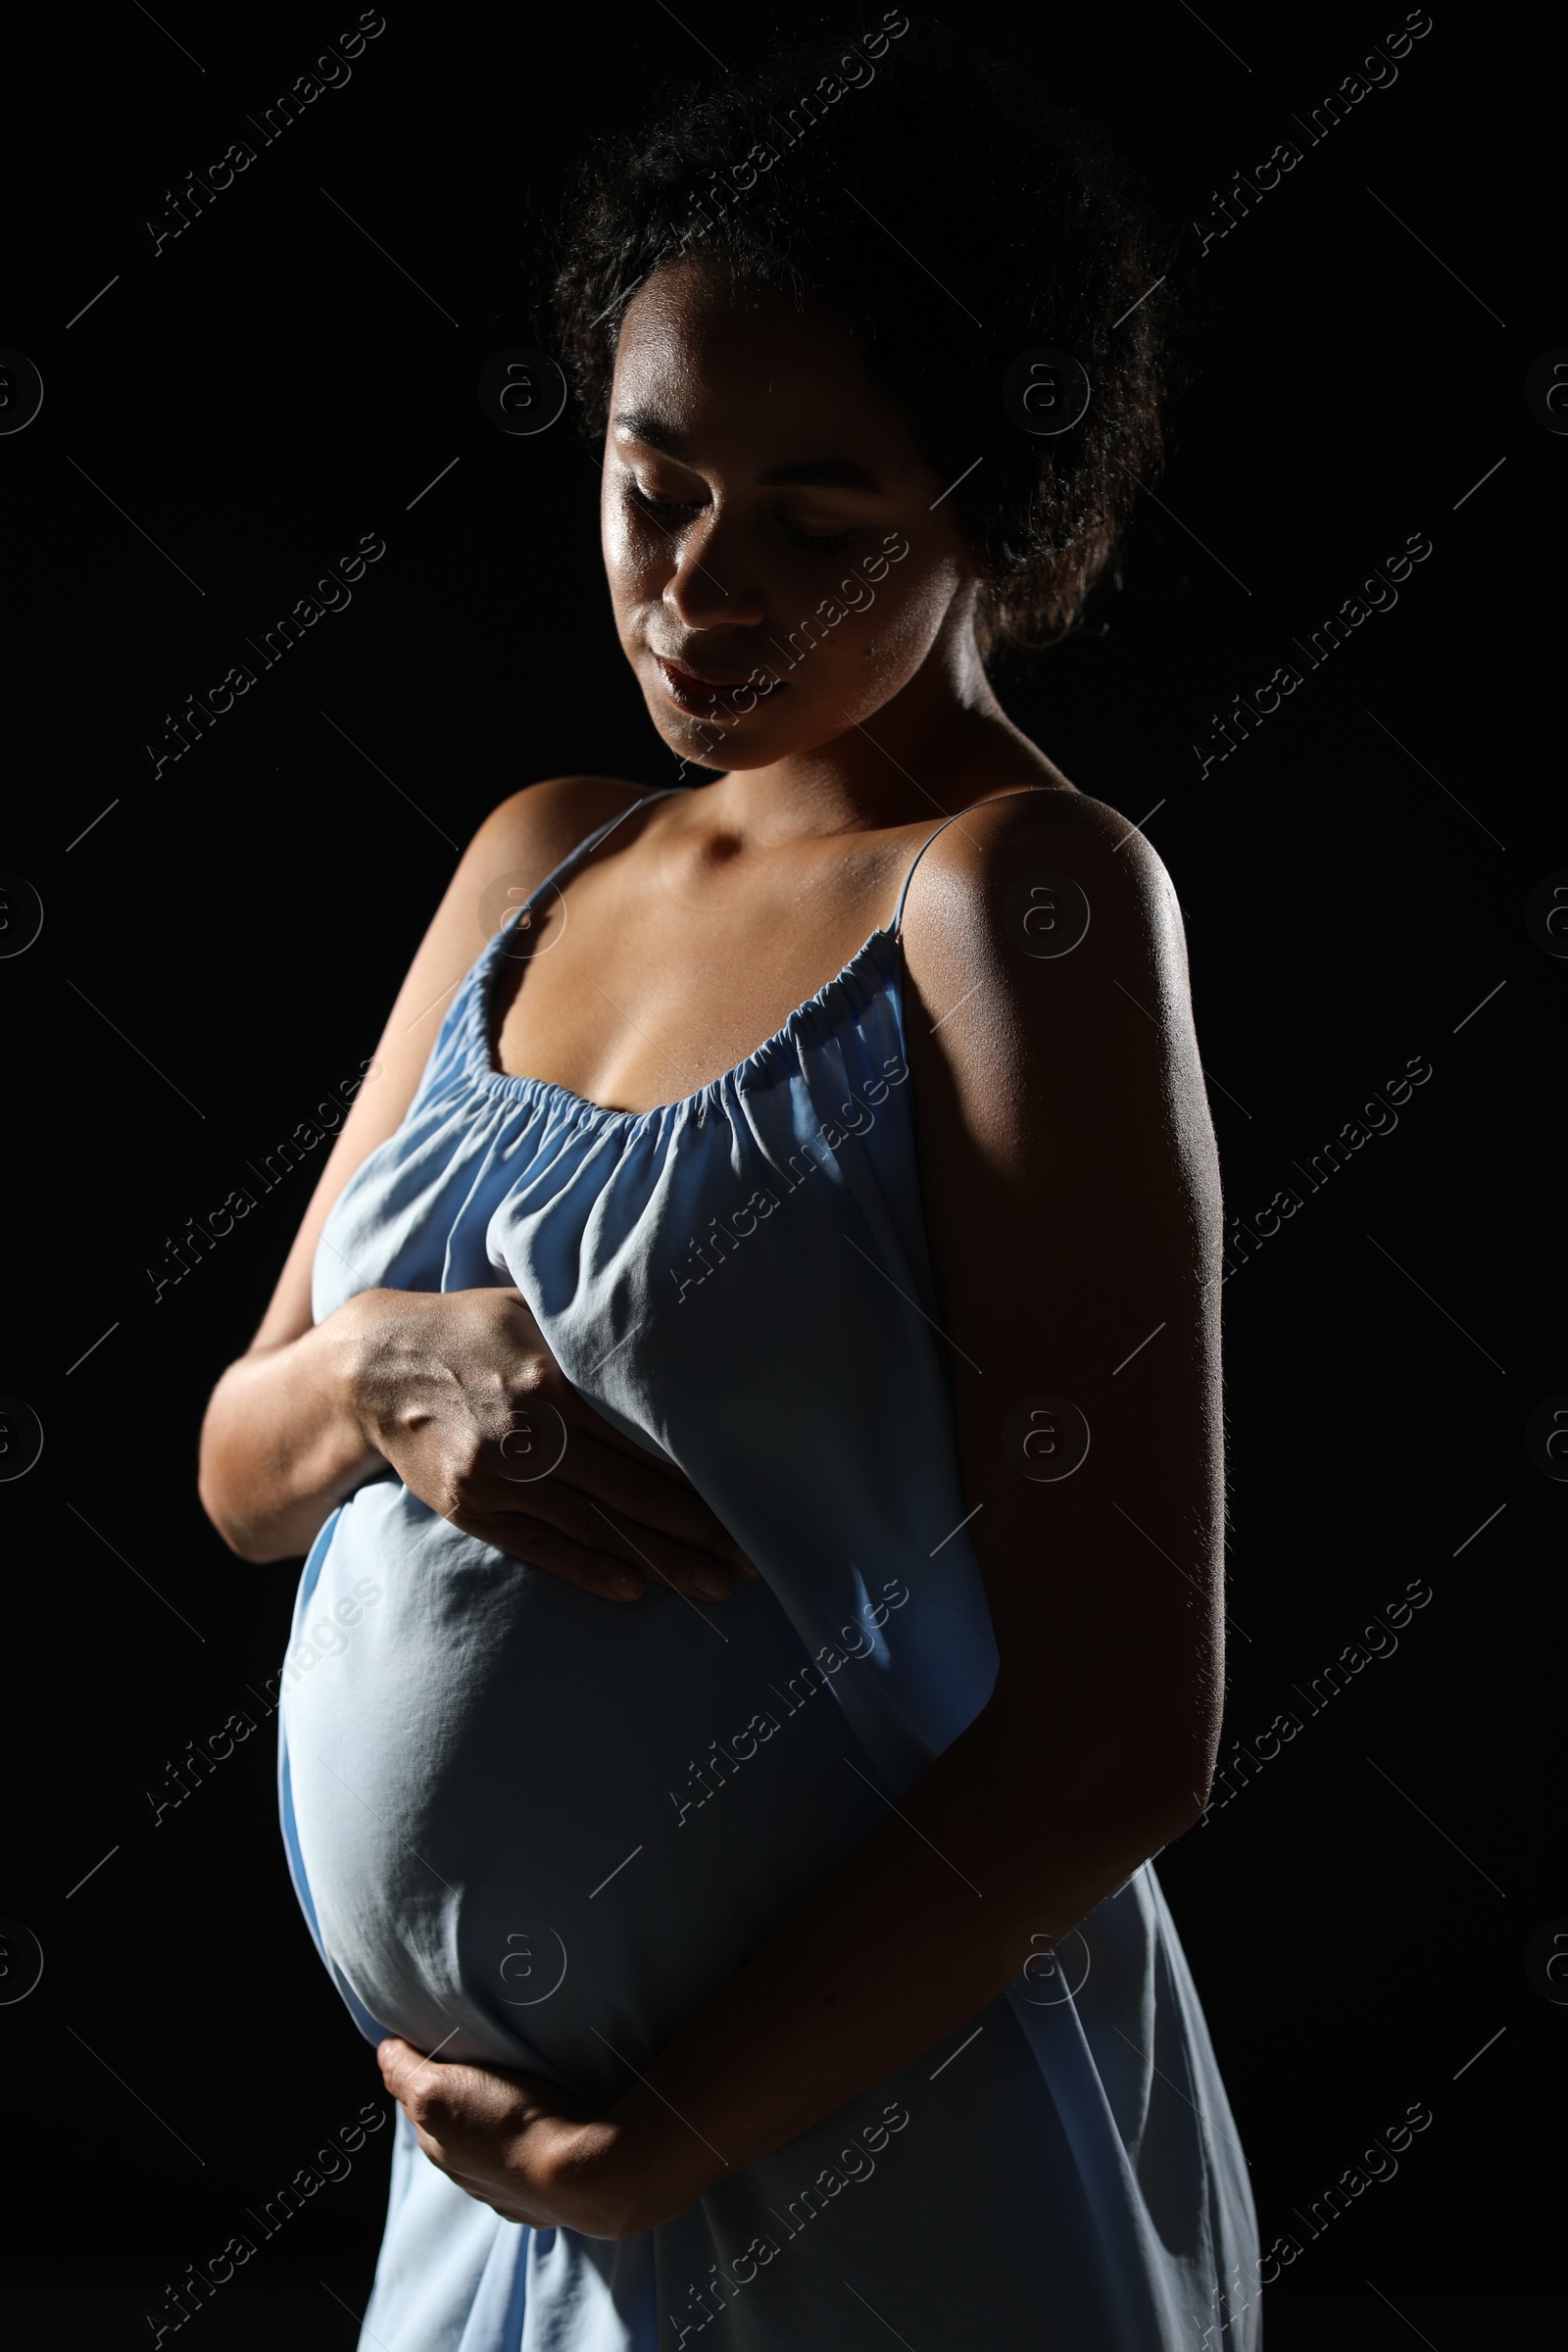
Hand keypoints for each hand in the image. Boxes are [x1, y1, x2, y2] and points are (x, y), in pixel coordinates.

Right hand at [343, 1285, 757, 1603]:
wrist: (372, 1366)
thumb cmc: (470, 1330)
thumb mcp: (530, 1312)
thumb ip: (591, 1336)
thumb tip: (670, 1350)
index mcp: (552, 1375)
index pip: (644, 1438)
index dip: (701, 1475)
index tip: (754, 1500)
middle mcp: (527, 1431)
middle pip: (630, 1492)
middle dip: (699, 1531)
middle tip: (755, 1561)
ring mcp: (495, 1475)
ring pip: (593, 1528)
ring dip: (660, 1562)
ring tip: (715, 1586)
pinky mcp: (469, 1507)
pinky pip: (540, 1547)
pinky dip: (590, 1570)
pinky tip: (636, 1589)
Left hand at [375, 2037, 696, 2237]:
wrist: (582, 2173)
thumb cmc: (511, 2124)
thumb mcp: (438, 2089)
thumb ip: (403, 2071)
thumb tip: (385, 2050)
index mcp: (437, 2143)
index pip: (418, 2099)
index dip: (426, 2069)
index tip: (444, 2043)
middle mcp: (463, 2173)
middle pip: (451, 2123)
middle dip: (459, 2096)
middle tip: (481, 2060)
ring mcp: (502, 2190)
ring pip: (486, 2146)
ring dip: (493, 2121)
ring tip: (515, 2091)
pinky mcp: (539, 2198)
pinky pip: (522, 2165)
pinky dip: (523, 2145)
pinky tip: (539, 2128)